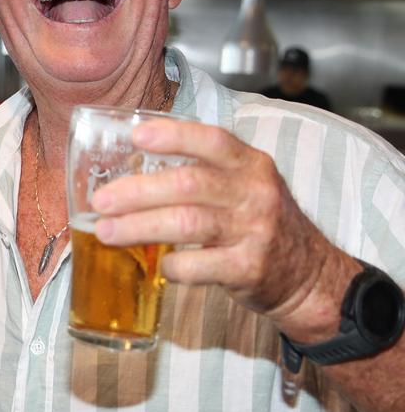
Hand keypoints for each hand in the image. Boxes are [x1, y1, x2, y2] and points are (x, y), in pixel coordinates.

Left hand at [90, 118, 353, 335]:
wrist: (309, 275)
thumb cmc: (260, 224)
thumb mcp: (244, 185)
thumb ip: (202, 171)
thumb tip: (130, 168)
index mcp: (250, 164)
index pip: (212, 140)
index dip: (173, 136)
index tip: (137, 136)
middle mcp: (255, 192)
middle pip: (188, 184)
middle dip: (137, 192)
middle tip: (101, 201)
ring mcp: (255, 231)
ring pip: (187, 223)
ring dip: (139, 227)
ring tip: (106, 232)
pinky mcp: (249, 268)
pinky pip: (199, 265)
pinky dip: (172, 264)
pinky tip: (158, 263)